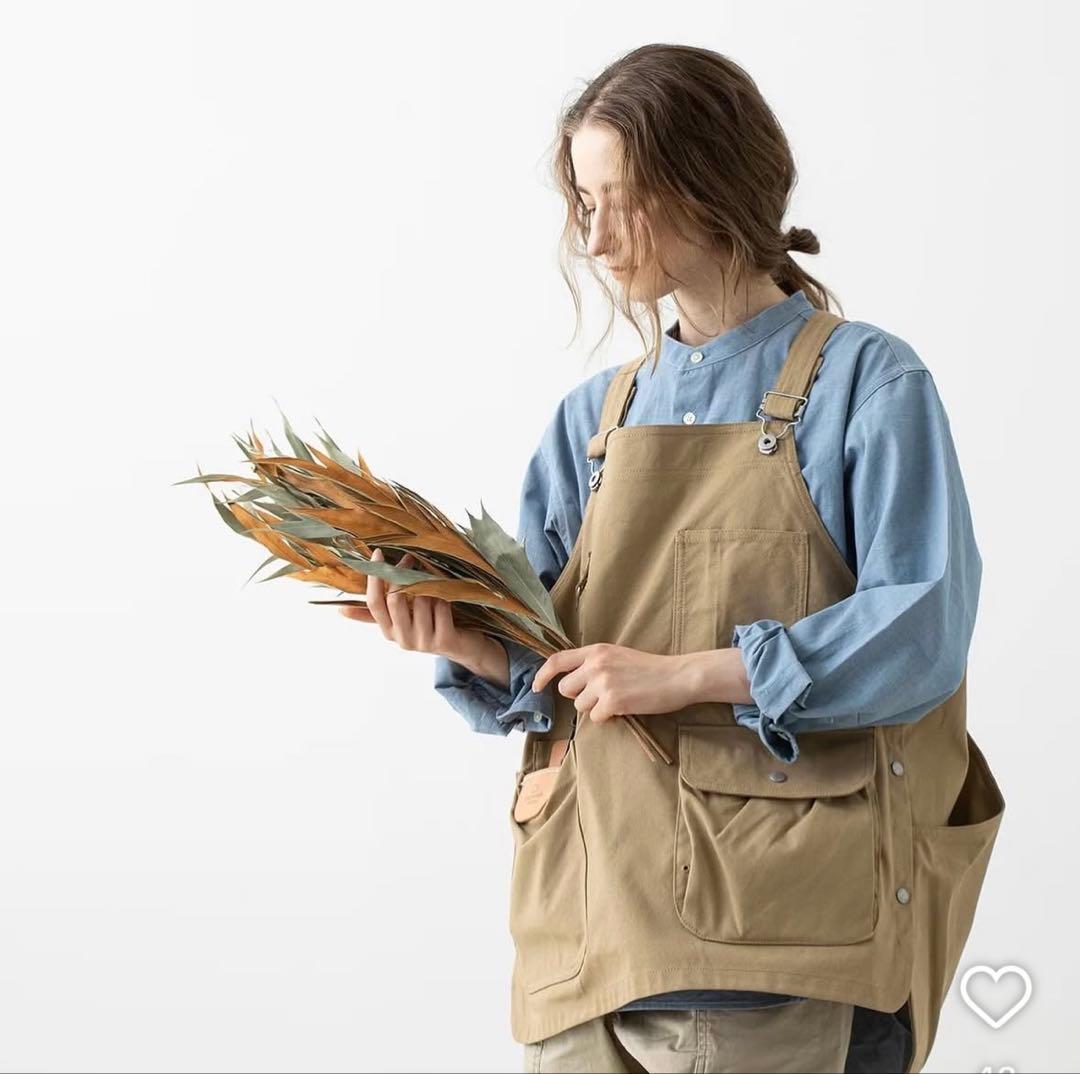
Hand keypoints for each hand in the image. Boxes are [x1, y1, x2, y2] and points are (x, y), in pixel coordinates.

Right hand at [338, 547, 485, 660]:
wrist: (465, 647)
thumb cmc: (430, 625)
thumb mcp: (402, 620)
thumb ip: (374, 613)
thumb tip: (339, 610)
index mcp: (389, 631)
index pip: (373, 604)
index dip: (374, 578)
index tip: (377, 554)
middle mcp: (402, 639)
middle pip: (394, 600)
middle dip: (402, 575)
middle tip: (410, 559)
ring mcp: (423, 642)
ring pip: (420, 601)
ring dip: (428, 586)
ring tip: (434, 584)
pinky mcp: (443, 640)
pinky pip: (441, 606)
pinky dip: (444, 597)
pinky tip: (448, 598)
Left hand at [530, 643, 692, 722]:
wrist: (678, 676)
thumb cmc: (650, 668)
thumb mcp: (618, 656)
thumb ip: (595, 664)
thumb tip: (574, 683)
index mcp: (597, 651)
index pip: (558, 660)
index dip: (543, 675)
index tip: (536, 687)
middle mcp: (596, 665)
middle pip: (566, 690)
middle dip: (579, 697)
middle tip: (601, 696)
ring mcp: (603, 683)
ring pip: (581, 706)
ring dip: (596, 708)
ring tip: (619, 699)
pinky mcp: (613, 702)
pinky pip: (597, 718)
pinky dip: (609, 717)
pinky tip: (625, 707)